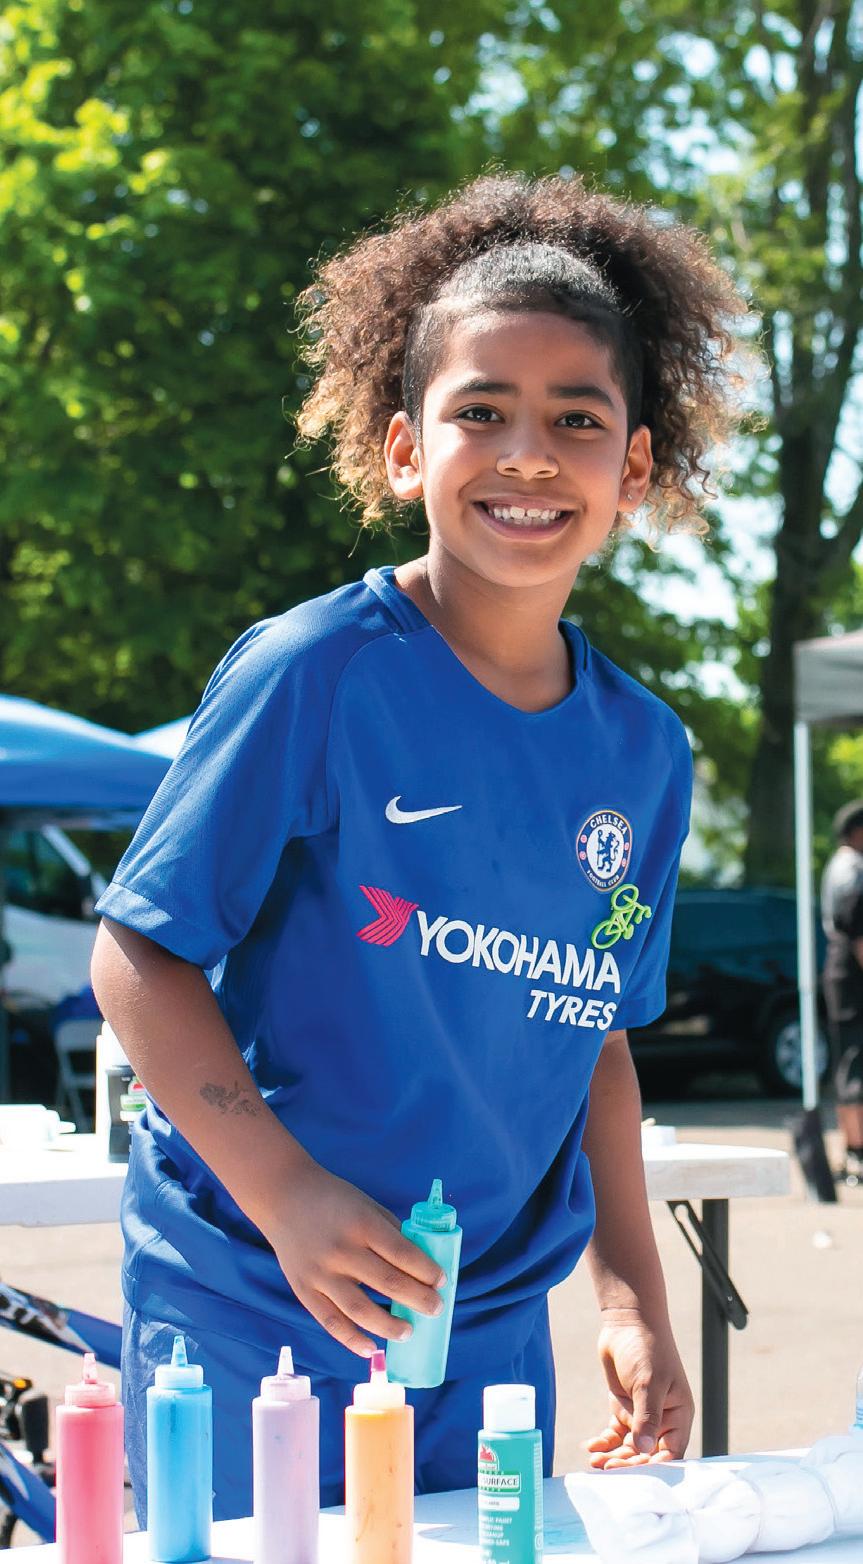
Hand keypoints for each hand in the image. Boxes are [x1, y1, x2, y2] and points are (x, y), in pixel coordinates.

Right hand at [262, 1158, 446, 1357]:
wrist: (284, 1197)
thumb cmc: (334, 1200)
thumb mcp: (367, 1206)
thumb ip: (391, 1234)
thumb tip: (420, 1267)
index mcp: (362, 1224)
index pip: (402, 1253)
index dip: (427, 1271)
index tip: (442, 1281)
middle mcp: (342, 1250)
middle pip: (388, 1283)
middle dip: (418, 1300)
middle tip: (436, 1309)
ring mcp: (320, 1273)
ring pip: (360, 1310)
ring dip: (389, 1326)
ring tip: (408, 1332)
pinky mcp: (304, 1290)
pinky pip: (331, 1322)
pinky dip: (352, 1339)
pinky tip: (371, 1348)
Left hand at [584, 1310, 693, 1466]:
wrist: (627, 1323)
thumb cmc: (648, 1350)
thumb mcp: (648, 1383)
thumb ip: (646, 1417)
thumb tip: (643, 1450)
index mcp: (678, 1416)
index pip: (671, 1452)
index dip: (655, 1467)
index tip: (635, 1476)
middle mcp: (662, 1420)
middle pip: (647, 1454)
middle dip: (629, 1464)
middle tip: (608, 1468)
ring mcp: (641, 1415)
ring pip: (629, 1447)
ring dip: (614, 1456)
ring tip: (595, 1462)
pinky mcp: (623, 1408)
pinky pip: (615, 1433)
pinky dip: (604, 1442)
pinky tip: (591, 1447)